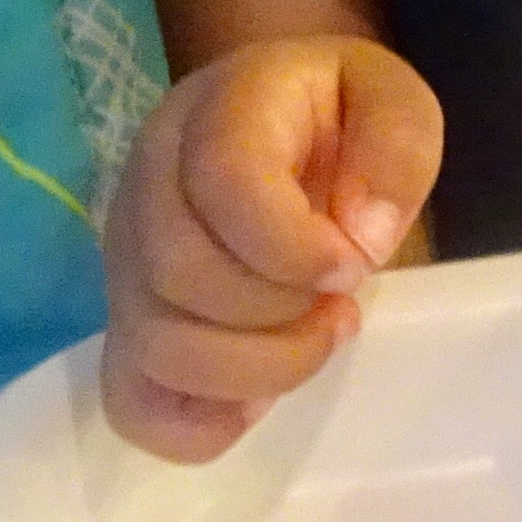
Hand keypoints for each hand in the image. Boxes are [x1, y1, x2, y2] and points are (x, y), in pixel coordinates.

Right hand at [98, 36, 443, 462]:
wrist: (278, 122)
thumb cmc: (337, 115)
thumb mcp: (391, 99)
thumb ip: (396, 146)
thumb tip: (361, 238)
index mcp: (219, 110)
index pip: (225, 180)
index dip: (296, 246)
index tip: (352, 265)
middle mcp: (149, 180)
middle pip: (180, 273)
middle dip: (281, 312)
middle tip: (341, 305)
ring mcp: (126, 257)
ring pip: (154, 345)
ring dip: (254, 369)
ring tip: (312, 338)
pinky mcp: (126, 321)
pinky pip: (130, 403)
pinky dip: (198, 423)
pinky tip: (257, 398)